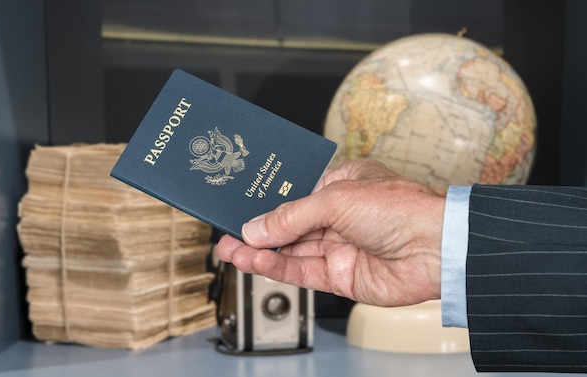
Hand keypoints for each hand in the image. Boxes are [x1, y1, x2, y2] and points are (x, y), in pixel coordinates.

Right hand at [216, 159, 445, 306]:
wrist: (437, 249)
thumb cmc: (402, 209)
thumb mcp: (336, 199)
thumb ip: (291, 216)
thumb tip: (257, 227)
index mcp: (342, 186)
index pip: (294, 194)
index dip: (267, 202)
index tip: (240, 206)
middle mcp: (340, 217)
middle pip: (289, 224)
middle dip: (257, 230)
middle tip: (227, 233)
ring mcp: (340, 247)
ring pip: (291, 250)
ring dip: (260, 251)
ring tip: (231, 250)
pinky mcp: (341, 276)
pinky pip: (302, 272)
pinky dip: (278, 267)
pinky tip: (256, 261)